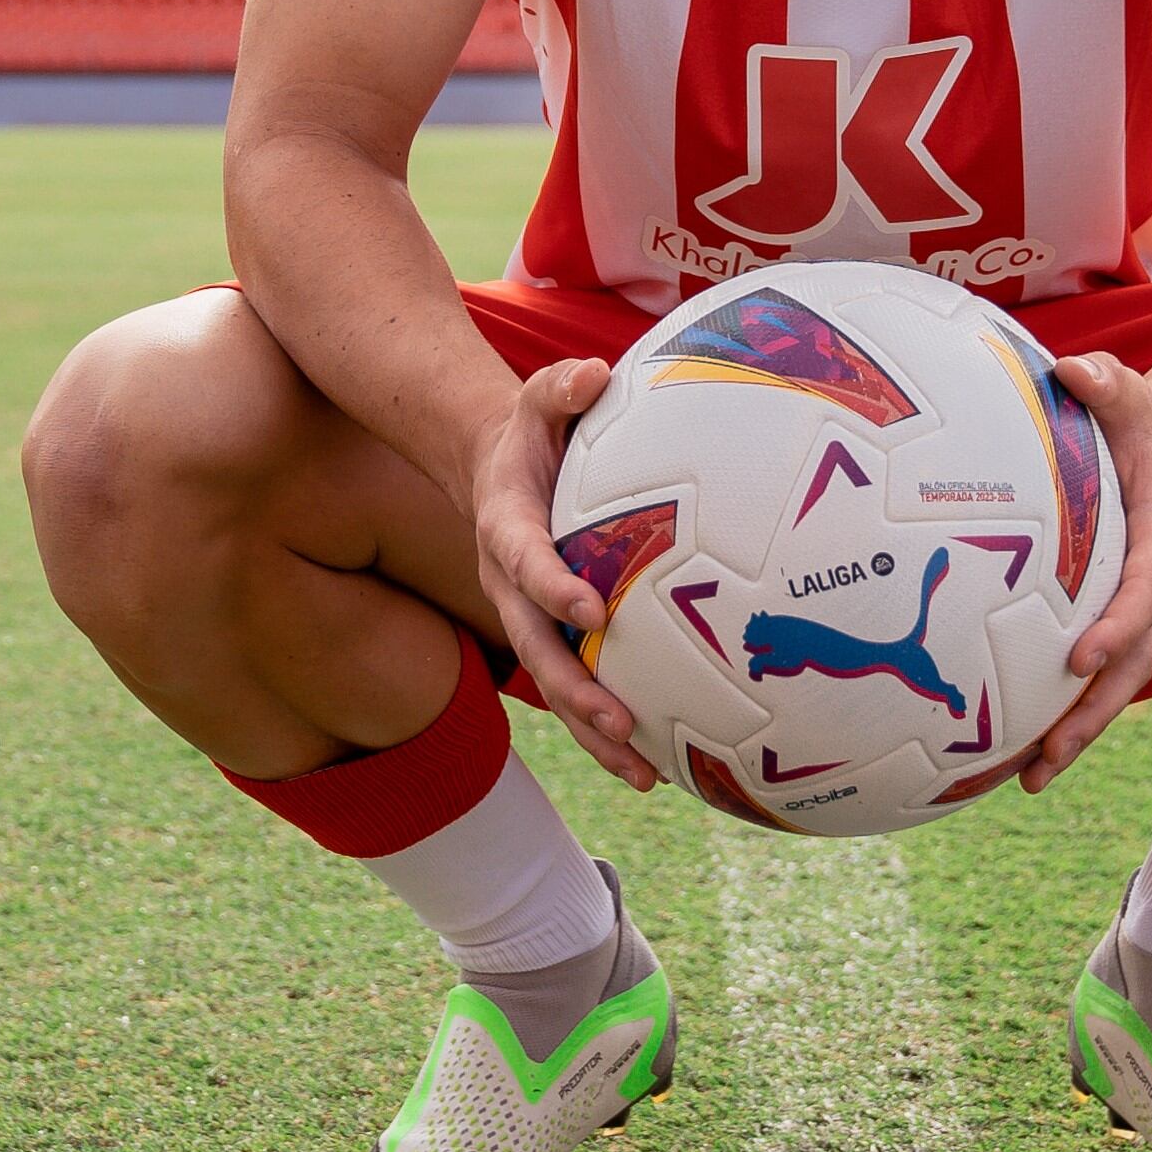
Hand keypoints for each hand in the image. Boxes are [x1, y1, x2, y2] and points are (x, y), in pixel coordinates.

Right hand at [470, 357, 660, 789]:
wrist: (493, 466)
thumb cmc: (531, 431)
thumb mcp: (538, 397)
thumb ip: (561, 387)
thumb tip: (591, 375)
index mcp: (507, 530)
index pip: (525, 563)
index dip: (553, 587)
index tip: (591, 611)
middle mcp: (510, 587)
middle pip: (537, 651)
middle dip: (575, 691)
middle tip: (619, 721)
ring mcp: (529, 619)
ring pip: (556, 686)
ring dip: (595, 734)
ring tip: (645, 776)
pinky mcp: (553, 637)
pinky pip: (577, 688)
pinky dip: (609, 731)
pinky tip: (659, 767)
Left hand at [1024, 353, 1151, 794]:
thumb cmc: (1141, 417)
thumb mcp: (1127, 389)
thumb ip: (1105, 381)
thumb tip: (1072, 370)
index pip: (1147, 590)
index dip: (1119, 627)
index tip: (1080, 658)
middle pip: (1134, 665)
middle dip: (1093, 714)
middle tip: (1048, 756)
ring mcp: (1144, 611)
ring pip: (1117, 684)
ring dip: (1078, 732)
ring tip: (1029, 777)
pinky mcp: (1120, 621)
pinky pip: (1097, 674)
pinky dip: (1065, 712)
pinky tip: (1018, 747)